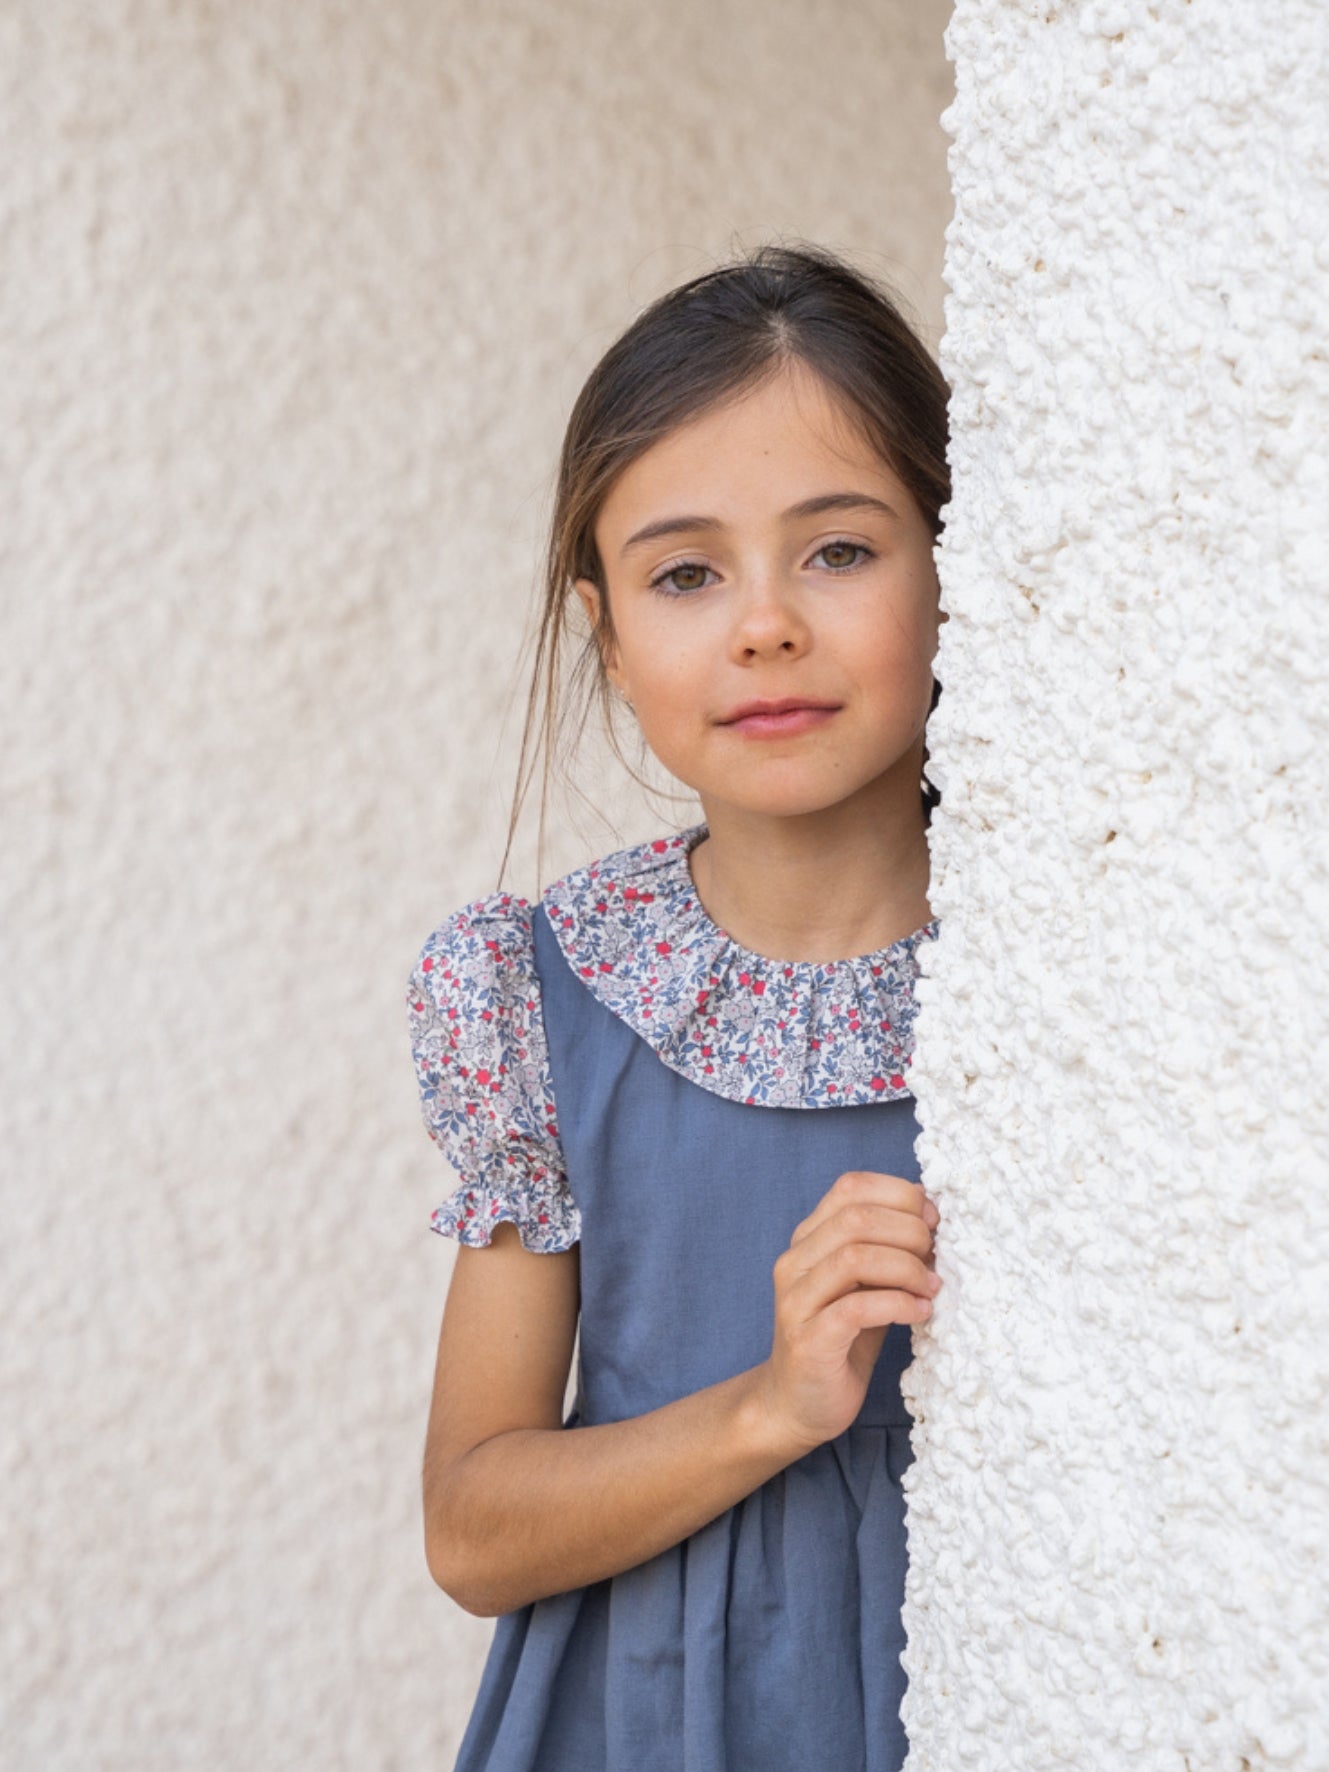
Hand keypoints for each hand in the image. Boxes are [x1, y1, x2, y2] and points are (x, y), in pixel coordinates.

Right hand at [757, 1170, 940, 1455]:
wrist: (797, 1404)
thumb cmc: (842, 1340)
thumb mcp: (866, 1285)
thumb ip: (888, 1251)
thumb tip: (936, 1218)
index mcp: (808, 1239)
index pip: (850, 1187)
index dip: (900, 1195)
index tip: (934, 1220)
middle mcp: (795, 1262)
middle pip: (857, 1218)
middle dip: (910, 1232)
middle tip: (938, 1258)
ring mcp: (797, 1300)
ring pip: (854, 1257)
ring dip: (907, 1268)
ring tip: (932, 1288)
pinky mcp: (809, 1339)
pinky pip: (857, 1308)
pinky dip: (898, 1305)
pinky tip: (919, 1314)